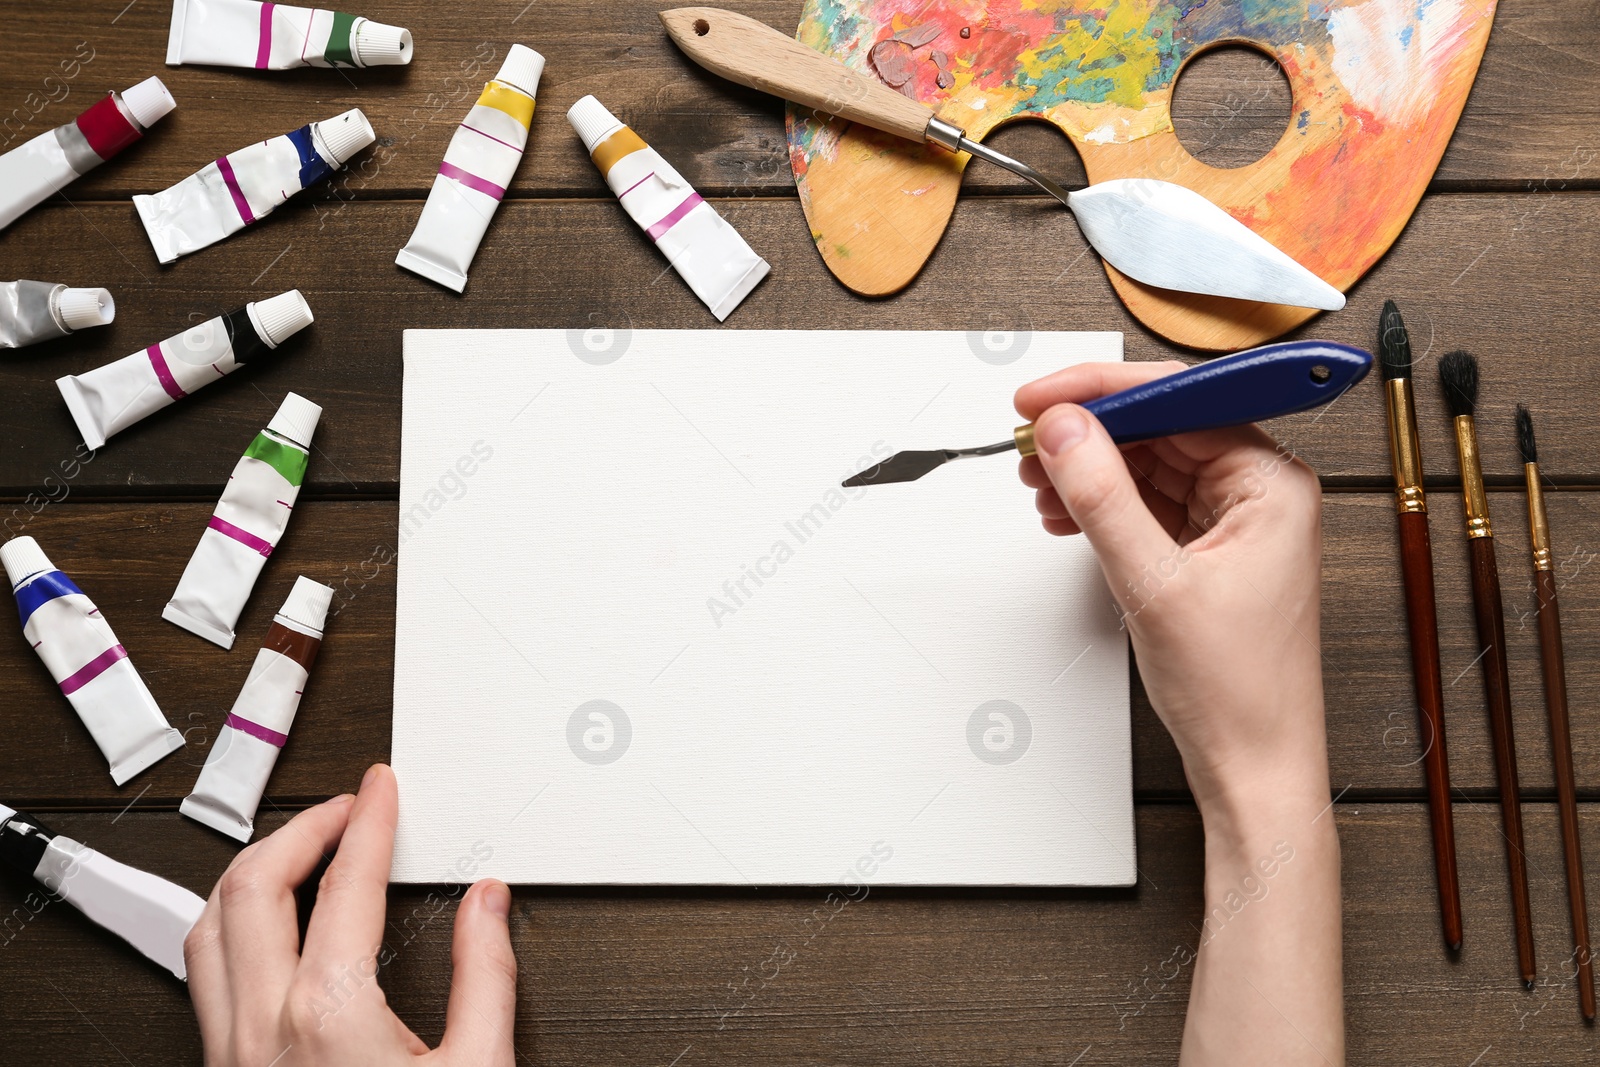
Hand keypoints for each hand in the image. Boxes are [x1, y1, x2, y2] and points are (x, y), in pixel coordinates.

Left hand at [184, 764, 517, 1065]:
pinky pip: (201, 976)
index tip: (379, 791)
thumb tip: (487, 907)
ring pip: (207, 928)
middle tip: (343, 810)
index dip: (370, 822)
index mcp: (329, 1014)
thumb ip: (485, 981)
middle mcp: (264, 1027)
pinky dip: (228, 924)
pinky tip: (261, 922)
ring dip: (251, 872)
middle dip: (300, 829)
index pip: (347, 884)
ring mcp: (232, 1052)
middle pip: (254, 888)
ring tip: (297, 850)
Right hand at [1018, 362, 1342, 1065]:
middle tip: (1028, 441)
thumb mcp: (1152, 582)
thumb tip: (1064, 430)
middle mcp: (1260, 492)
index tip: (1043, 397)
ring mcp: (1234, 521)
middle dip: (1089, 432)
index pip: (1181, 399)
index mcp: (1271, 483)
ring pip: (1149, 464)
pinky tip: (1065, 512)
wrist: (1253, 767)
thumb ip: (1102, 496)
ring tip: (1038, 482)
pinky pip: (1148, 503)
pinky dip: (1103, 503)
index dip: (1104, 390)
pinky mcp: (1209, 549)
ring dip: (1089, 469)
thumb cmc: (1238, 691)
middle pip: (1161, 427)